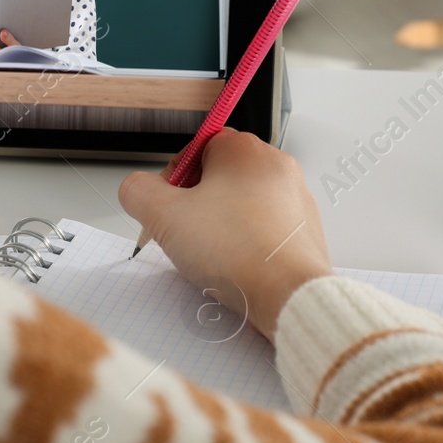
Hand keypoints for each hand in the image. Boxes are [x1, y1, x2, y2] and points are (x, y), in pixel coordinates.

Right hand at [119, 129, 332, 341]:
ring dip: (223, 224)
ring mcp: (295, 197)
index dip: (176, 179)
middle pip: (220, 176)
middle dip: (199, 204)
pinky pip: (265, 227)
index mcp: (244, 150)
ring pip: (242, 203)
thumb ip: (137, 191)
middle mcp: (276, 165)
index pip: (196, 148)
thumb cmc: (236, 252)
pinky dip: (248, 242)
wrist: (288, 294)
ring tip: (216, 254)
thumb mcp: (162, 216)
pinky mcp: (305, 228)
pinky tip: (239, 265)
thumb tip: (137, 189)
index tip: (172, 207)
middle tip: (190, 233)